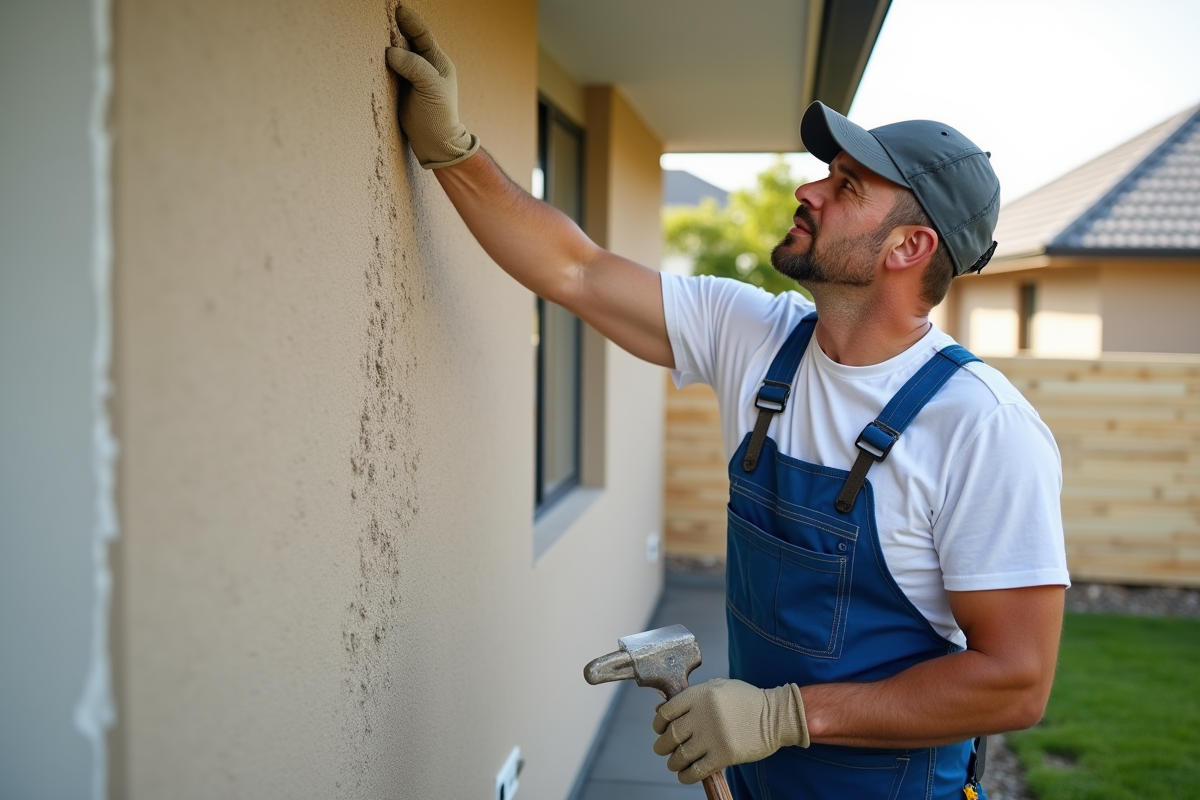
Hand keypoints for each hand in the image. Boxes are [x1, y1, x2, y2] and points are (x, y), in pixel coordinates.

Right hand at [385, 6, 479, 167]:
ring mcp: (410, 76)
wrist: (434, 143)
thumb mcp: (431, 88)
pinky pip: (387, 69)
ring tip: (371, 31)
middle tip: (380, 16)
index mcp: (437, 62)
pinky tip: (370, 55)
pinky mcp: (398, 88)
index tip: (398, 9)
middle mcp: (423, 66)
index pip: (422, 35)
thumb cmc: (439, 117)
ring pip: (395, 54)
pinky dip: (380, 61)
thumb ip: (414, 67)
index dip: (410, 21)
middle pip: (407, 40)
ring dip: (385, 43)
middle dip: (394, 27)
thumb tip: (390, 52)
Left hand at [652, 679, 808, 783]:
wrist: (775, 717)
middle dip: (663, 745)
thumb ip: (691, 697)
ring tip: (674, 762)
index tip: (660, 729)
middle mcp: (704, 715)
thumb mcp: (718, 687)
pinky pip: (696, 771)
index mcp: (701, 695)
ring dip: (673, 762)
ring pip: (681, 755)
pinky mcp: (724, 755)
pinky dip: (686, 776)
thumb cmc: (746, 701)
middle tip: (663, 748)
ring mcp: (714, 736)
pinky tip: (685, 774)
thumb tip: (661, 711)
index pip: (667, 712)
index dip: (658, 723)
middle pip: (671, 735)